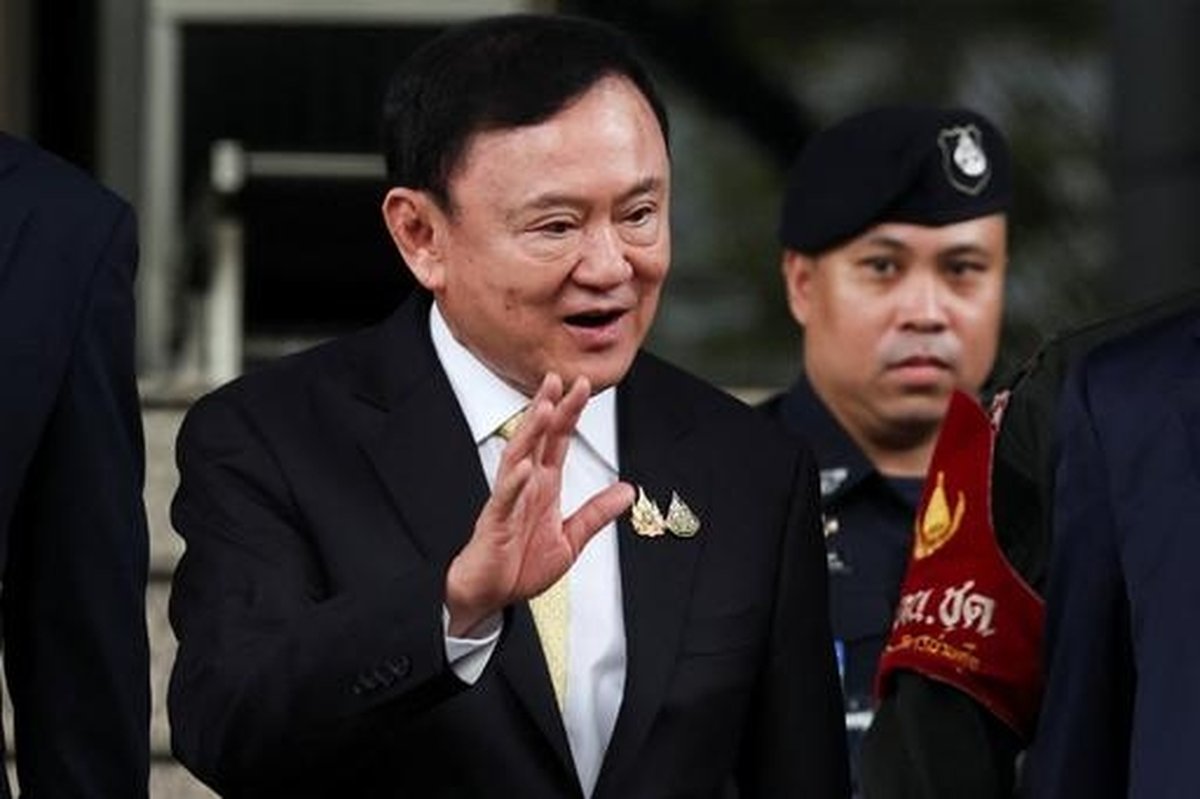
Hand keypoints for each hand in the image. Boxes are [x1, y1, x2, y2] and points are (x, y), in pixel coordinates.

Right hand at [445, 373, 634, 634]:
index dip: (569, 414)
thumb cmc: (519, 567)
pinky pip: (503, 500)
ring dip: (530, 433)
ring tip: (542, 408)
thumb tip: (627, 490)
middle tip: (559, 378)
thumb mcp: (569, 540)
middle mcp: (525, 487)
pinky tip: (523, 467)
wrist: (489, 597)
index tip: (580, 386)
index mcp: (543, 487)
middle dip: (548, 408)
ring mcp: (508, 502)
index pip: (557, 442)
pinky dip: (512, 483)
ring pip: (517, 458)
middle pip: (537, 440)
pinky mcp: (494, 524)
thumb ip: (595, 513)